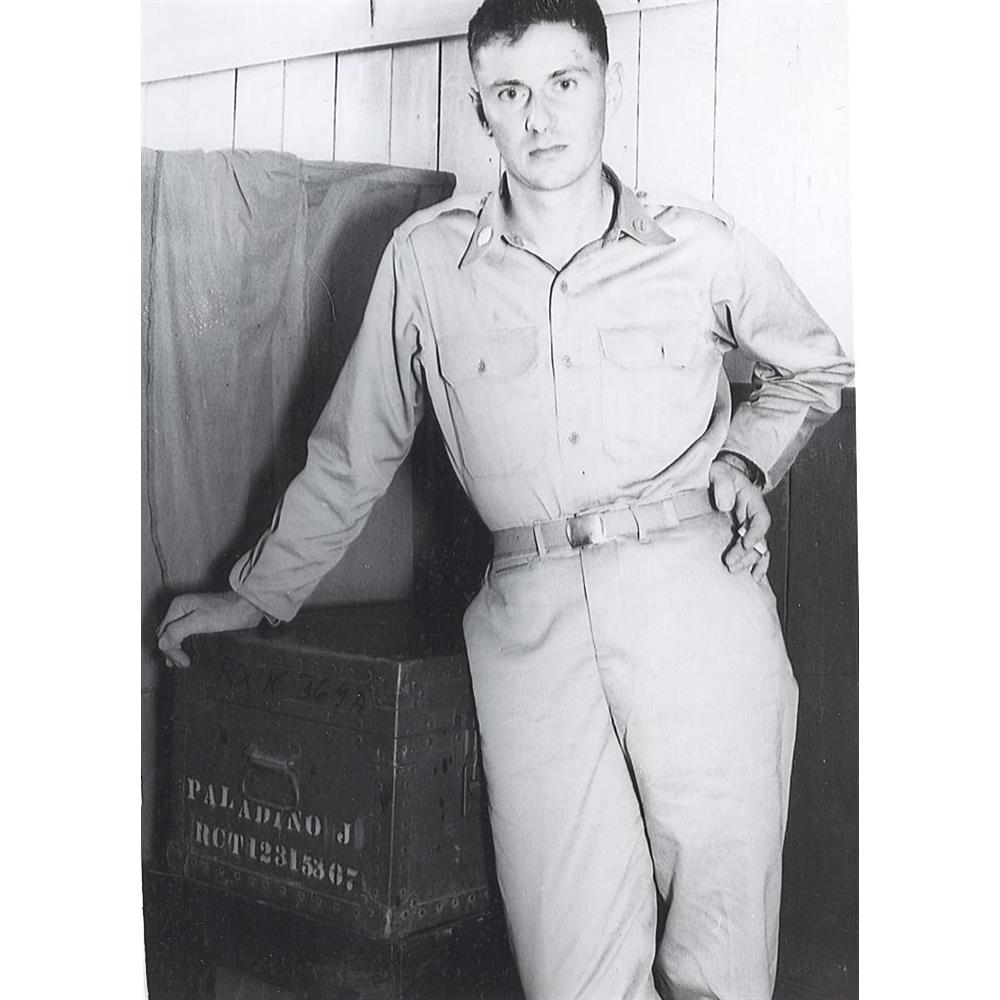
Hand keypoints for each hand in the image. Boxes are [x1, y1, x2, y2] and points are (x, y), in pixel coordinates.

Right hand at [156, 591, 263, 667]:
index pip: (163, 633)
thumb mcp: (200, 621)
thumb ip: (177, 631)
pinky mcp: (202, 621)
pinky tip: (187, 654)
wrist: (249, 606)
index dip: (169, 650)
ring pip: (175, 635)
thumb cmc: (229, 611)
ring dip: (176, 650)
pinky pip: (186, 635)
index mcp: (178, 606)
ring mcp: (191, 615)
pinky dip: (184, 646)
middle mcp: (182, 609)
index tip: (182, 661)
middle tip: (182, 664)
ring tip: (182, 663)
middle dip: (171, 651)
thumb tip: (162, 644)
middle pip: (166, 634)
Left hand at [709, 459, 771, 582]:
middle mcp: (753, 518)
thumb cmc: (720, 474)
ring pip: (756, 550)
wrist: (716, 477)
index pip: (761, 519)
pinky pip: (750, 553)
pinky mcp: (739, 536)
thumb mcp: (720, 472)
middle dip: (747, 554)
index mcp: (753, 502)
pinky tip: (751, 578)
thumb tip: (725, 506)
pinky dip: (752, 565)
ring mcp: (748, 528)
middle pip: (759, 540)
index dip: (755, 533)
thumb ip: (722, 485)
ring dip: (747, 562)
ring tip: (733, 570)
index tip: (745, 543)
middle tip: (730, 563)